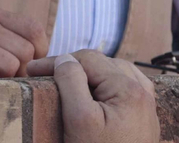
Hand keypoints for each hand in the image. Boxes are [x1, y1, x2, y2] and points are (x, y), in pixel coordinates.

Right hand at [27, 51, 158, 142]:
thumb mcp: (79, 119)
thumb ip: (71, 83)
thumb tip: (65, 59)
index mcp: (128, 89)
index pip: (87, 59)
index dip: (57, 61)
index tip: (32, 70)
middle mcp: (143, 92)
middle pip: (102, 63)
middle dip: (73, 66)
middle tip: (46, 76)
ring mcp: (146, 106)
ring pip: (115, 72)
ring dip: (90, 73)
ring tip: (67, 81)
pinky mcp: (144, 119)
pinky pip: (125, 88)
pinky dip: (106, 84)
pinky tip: (94, 93)